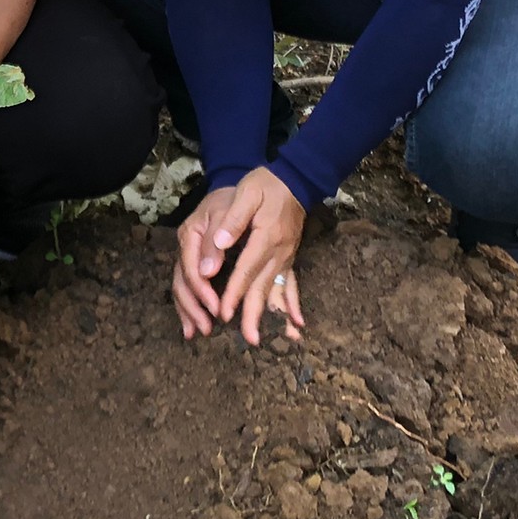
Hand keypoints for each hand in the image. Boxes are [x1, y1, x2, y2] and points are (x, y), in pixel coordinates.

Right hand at [171, 186, 234, 339]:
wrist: (244, 188)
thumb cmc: (241, 197)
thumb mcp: (232, 208)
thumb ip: (220, 236)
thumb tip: (208, 271)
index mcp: (192, 233)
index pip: (192, 268)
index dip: (203, 291)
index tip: (218, 309)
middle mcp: (187, 246)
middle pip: (182, 282)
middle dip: (193, 307)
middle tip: (206, 329)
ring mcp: (190, 254)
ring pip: (182, 288)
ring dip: (188, 312)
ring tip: (196, 332)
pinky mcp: (198, 261)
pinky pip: (189, 287)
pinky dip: (191, 307)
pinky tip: (193, 324)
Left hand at [177, 168, 307, 345]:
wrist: (295, 180)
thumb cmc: (266, 185)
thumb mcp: (246, 193)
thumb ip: (233, 219)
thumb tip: (220, 243)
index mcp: (265, 237)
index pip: (246, 269)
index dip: (235, 292)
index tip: (225, 312)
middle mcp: (278, 252)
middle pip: (262, 287)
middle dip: (254, 314)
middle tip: (249, 339)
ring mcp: (285, 257)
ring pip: (276, 290)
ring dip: (273, 316)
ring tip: (271, 338)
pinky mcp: (288, 257)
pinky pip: (291, 285)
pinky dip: (293, 305)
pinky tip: (298, 324)